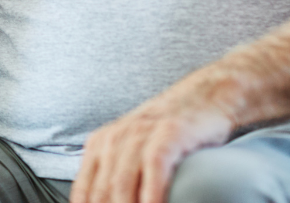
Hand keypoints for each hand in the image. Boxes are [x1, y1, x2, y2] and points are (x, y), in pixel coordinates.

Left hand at [70, 81, 232, 202]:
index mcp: (99, 145)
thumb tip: (104, 202)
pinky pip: (153, 168)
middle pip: (103, 193)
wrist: (204, 98)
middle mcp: (114, 139)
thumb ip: (115, 176)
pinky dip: (151, 195)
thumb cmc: (167, 133)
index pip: (84, 194)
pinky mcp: (168, 133)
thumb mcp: (131, 150)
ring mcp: (140, 134)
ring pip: (122, 184)